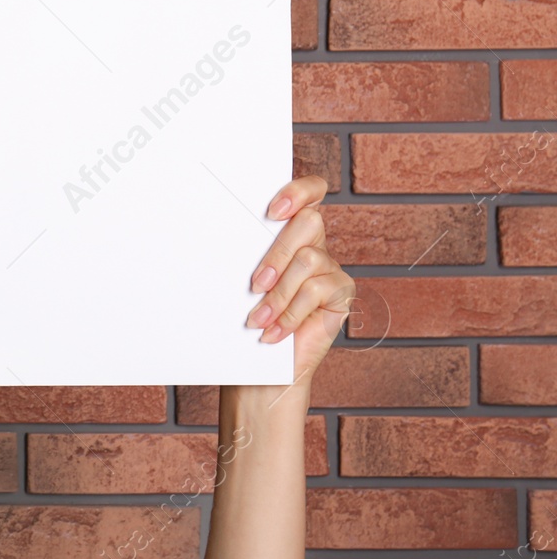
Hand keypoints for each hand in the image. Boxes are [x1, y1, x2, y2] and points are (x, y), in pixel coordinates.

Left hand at [244, 175, 354, 387]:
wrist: (260, 368)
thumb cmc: (243, 320)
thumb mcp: (241, 282)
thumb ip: (245, 254)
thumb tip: (217, 229)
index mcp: (287, 232)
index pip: (310, 192)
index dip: (298, 191)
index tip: (272, 210)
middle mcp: (313, 244)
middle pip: (309, 222)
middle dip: (278, 253)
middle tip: (255, 284)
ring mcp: (330, 267)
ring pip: (309, 259)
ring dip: (279, 293)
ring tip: (258, 319)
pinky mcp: (341, 292)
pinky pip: (319, 289)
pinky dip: (290, 313)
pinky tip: (274, 332)